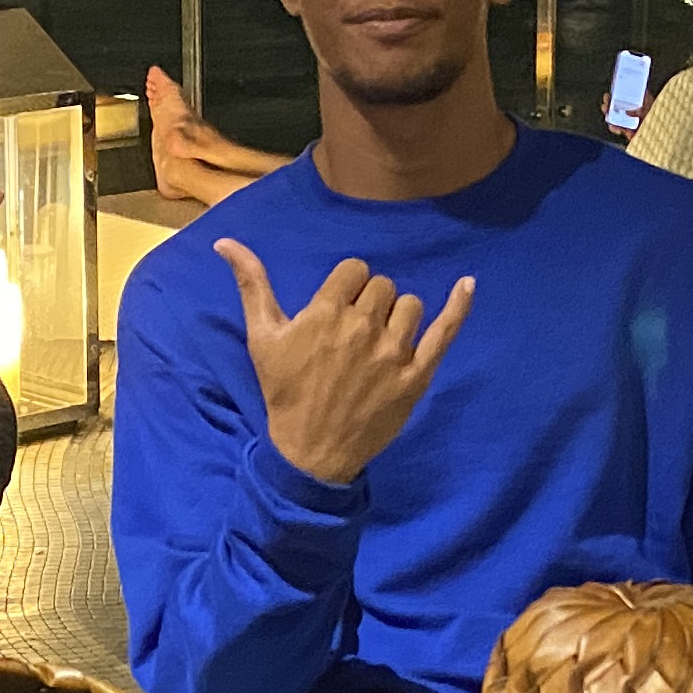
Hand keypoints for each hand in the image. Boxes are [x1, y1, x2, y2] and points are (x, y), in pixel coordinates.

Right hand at [215, 237, 472, 485]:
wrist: (310, 450)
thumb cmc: (285, 391)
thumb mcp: (262, 338)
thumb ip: (251, 285)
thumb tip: (225, 242)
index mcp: (326, 313)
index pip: (355, 270)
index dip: (347, 286)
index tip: (338, 307)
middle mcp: (362, 328)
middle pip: (382, 286)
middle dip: (369, 302)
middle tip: (354, 333)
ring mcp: (393, 353)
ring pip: (409, 305)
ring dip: (397, 315)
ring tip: (380, 341)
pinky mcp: (416, 376)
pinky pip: (444, 332)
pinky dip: (458, 306)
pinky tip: (468, 284)